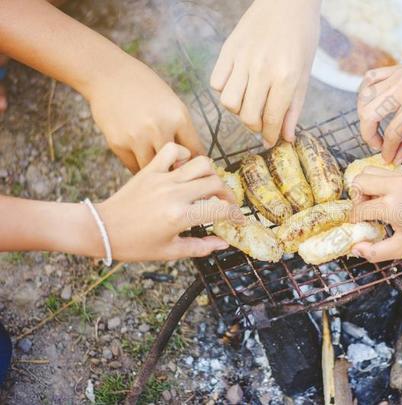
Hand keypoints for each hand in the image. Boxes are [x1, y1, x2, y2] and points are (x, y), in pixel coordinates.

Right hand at [88, 60, 204, 172]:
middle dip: (178, 171)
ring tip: (157, 169)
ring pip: (154, 170)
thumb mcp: (172, 103)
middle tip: (176, 173)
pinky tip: (140, 160)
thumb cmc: (145, 88)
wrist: (109, 75)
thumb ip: (182, 130)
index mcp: (179, 117)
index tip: (195, 169)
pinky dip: (139, 167)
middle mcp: (159, 128)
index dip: (197, 163)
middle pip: (177, 166)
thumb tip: (192, 159)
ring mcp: (137, 137)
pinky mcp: (118, 144)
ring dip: (156, 172)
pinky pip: (134, 166)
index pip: (196, 152)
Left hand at [97, 143, 243, 260]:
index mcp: (180, 217)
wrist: (102, 229)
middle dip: (226, 194)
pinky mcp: (150, 170)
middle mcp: (175, 194)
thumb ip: (200, 247)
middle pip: (216, 183)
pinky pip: (173, 150)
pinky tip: (184, 168)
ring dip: (210, 173)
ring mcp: (163, 179)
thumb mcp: (170, 252)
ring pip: (201, 163)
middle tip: (223, 203)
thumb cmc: (135, 245)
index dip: (235, 215)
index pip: (221, 209)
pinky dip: (184, 154)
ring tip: (206, 185)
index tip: (237, 219)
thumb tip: (223, 243)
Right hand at [210, 0, 319, 146]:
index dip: (269, 136)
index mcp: (285, 77)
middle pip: (247, 116)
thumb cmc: (301, 37)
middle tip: (260, 122)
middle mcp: (262, 70)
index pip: (271, 119)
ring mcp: (242, 59)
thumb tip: (286, 138)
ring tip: (249, 102)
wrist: (287, 1)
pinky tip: (238, 85)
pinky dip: (224, 90)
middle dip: (254, 126)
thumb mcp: (305, 73)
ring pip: (228, 103)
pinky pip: (216, 83)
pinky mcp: (228, 50)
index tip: (269, 141)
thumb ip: (294, 108)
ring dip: (238, 110)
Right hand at [349, 167, 401, 261]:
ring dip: (366, 187)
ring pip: (370, 172)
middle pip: (359, 181)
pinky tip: (388, 201)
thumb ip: (376, 251)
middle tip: (364, 214)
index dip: (354, 221)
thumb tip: (356, 249)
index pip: (359, 209)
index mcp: (392, 206)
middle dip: (356, 198)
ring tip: (374, 206)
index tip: (357, 229)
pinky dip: (379, 184)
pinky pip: (385, 173)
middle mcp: (396, 186)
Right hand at [358, 50, 401, 163]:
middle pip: (369, 115)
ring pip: (364, 97)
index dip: (387, 150)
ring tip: (373, 127)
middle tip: (377, 145)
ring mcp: (397, 75)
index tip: (387, 158)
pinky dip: (365, 93)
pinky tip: (371, 105)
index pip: (392, 133)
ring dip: (364, 116)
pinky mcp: (396, 69)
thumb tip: (396, 158)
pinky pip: (369, 78)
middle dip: (368, 135)